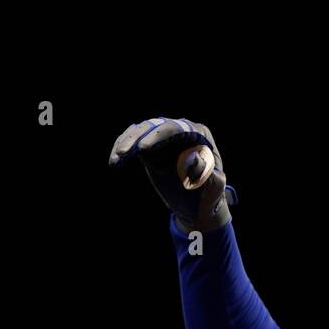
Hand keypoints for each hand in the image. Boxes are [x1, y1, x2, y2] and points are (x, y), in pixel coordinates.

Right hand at [109, 117, 235, 231]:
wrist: (200, 203)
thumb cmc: (211, 194)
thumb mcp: (214, 186)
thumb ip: (207, 173)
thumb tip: (194, 157)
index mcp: (198, 134)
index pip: (176, 128)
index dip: (158, 135)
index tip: (143, 149)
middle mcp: (180, 130)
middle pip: (155, 125)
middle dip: (137, 137)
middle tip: (124, 153)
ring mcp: (164, 138)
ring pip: (141, 131)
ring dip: (127, 142)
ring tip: (117, 158)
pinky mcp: (151, 148)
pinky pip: (134, 142)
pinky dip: (123, 149)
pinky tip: (115, 161)